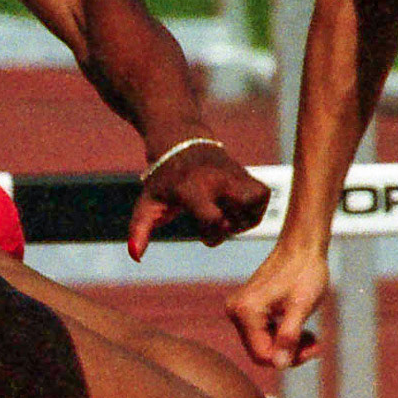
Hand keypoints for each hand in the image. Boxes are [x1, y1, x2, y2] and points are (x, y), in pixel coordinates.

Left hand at [126, 143, 270, 260]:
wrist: (180, 142)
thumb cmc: (164, 180)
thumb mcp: (148, 203)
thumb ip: (140, 230)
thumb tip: (135, 256)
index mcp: (192, 189)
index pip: (214, 218)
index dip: (213, 233)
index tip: (203, 233)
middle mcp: (216, 180)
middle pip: (244, 208)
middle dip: (233, 226)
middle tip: (218, 223)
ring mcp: (232, 174)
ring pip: (257, 201)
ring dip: (247, 218)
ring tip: (230, 217)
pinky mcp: (245, 173)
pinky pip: (262, 194)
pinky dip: (256, 208)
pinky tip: (238, 211)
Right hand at [226, 245, 327, 369]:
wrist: (302, 245)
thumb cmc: (305, 272)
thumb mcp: (301, 308)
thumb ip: (288, 337)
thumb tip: (279, 365)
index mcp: (245, 311)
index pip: (262, 354)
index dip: (288, 358)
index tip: (313, 348)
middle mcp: (236, 311)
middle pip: (260, 351)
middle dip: (289, 352)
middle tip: (315, 343)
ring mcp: (239, 308)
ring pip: (263, 343)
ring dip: (288, 344)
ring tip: (311, 335)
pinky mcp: (247, 306)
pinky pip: (262, 332)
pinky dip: (282, 334)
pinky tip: (300, 327)